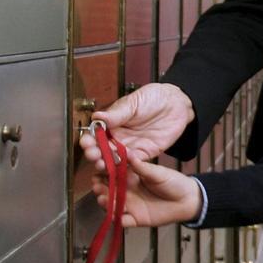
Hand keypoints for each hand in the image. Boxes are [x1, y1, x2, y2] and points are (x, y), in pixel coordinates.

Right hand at [78, 83, 194, 167]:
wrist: (176, 103)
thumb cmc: (152, 98)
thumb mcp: (133, 102)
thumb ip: (117, 113)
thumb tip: (97, 117)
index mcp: (111, 124)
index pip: (95, 135)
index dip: (89, 140)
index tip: (86, 142)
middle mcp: (118, 137)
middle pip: (102, 150)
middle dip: (95, 154)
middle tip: (93, 155)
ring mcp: (131, 146)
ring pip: (115, 159)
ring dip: (108, 163)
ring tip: (103, 164)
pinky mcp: (145, 153)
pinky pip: (134, 162)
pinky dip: (128, 164)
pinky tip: (124, 162)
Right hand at [91, 157, 202, 227]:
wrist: (187, 200)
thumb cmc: (173, 183)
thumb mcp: (158, 173)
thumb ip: (142, 167)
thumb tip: (127, 153)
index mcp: (130, 177)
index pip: (111, 174)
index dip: (103, 172)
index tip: (97, 170)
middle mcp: (126, 191)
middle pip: (107, 190)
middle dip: (100, 188)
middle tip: (97, 186)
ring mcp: (129, 205)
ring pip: (112, 205)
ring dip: (106, 203)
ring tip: (104, 198)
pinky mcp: (135, 219)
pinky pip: (123, 220)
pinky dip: (119, 219)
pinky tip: (117, 216)